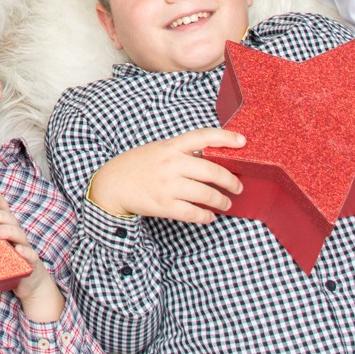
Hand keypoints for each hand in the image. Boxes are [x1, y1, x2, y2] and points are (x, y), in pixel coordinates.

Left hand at [0, 188, 63, 321]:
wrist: (27, 283)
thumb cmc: (4, 261)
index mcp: (5, 226)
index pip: (2, 207)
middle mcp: (15, 233)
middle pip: (8, 218)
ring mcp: (24, 247)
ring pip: (18, 234)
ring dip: (6, 231)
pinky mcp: (31, 263)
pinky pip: (29, 256)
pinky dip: (25, 252)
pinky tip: (18, 251)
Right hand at [87, 129, 244, 223]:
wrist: (111, 184)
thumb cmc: (137, 166)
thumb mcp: (158, 150)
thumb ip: (180, 152)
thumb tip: (211, 158)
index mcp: (170, 146)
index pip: (203, 137)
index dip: (225, 137)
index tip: (243, 141)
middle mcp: (171, 164)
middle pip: (212, 171)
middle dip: (230, 181)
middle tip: (238, 187)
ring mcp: (167, 186)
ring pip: (206, 194)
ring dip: (221, 201)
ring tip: (225, 203)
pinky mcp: (163, 205)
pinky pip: (193, 213)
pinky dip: (205, 216)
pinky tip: (208, 216)